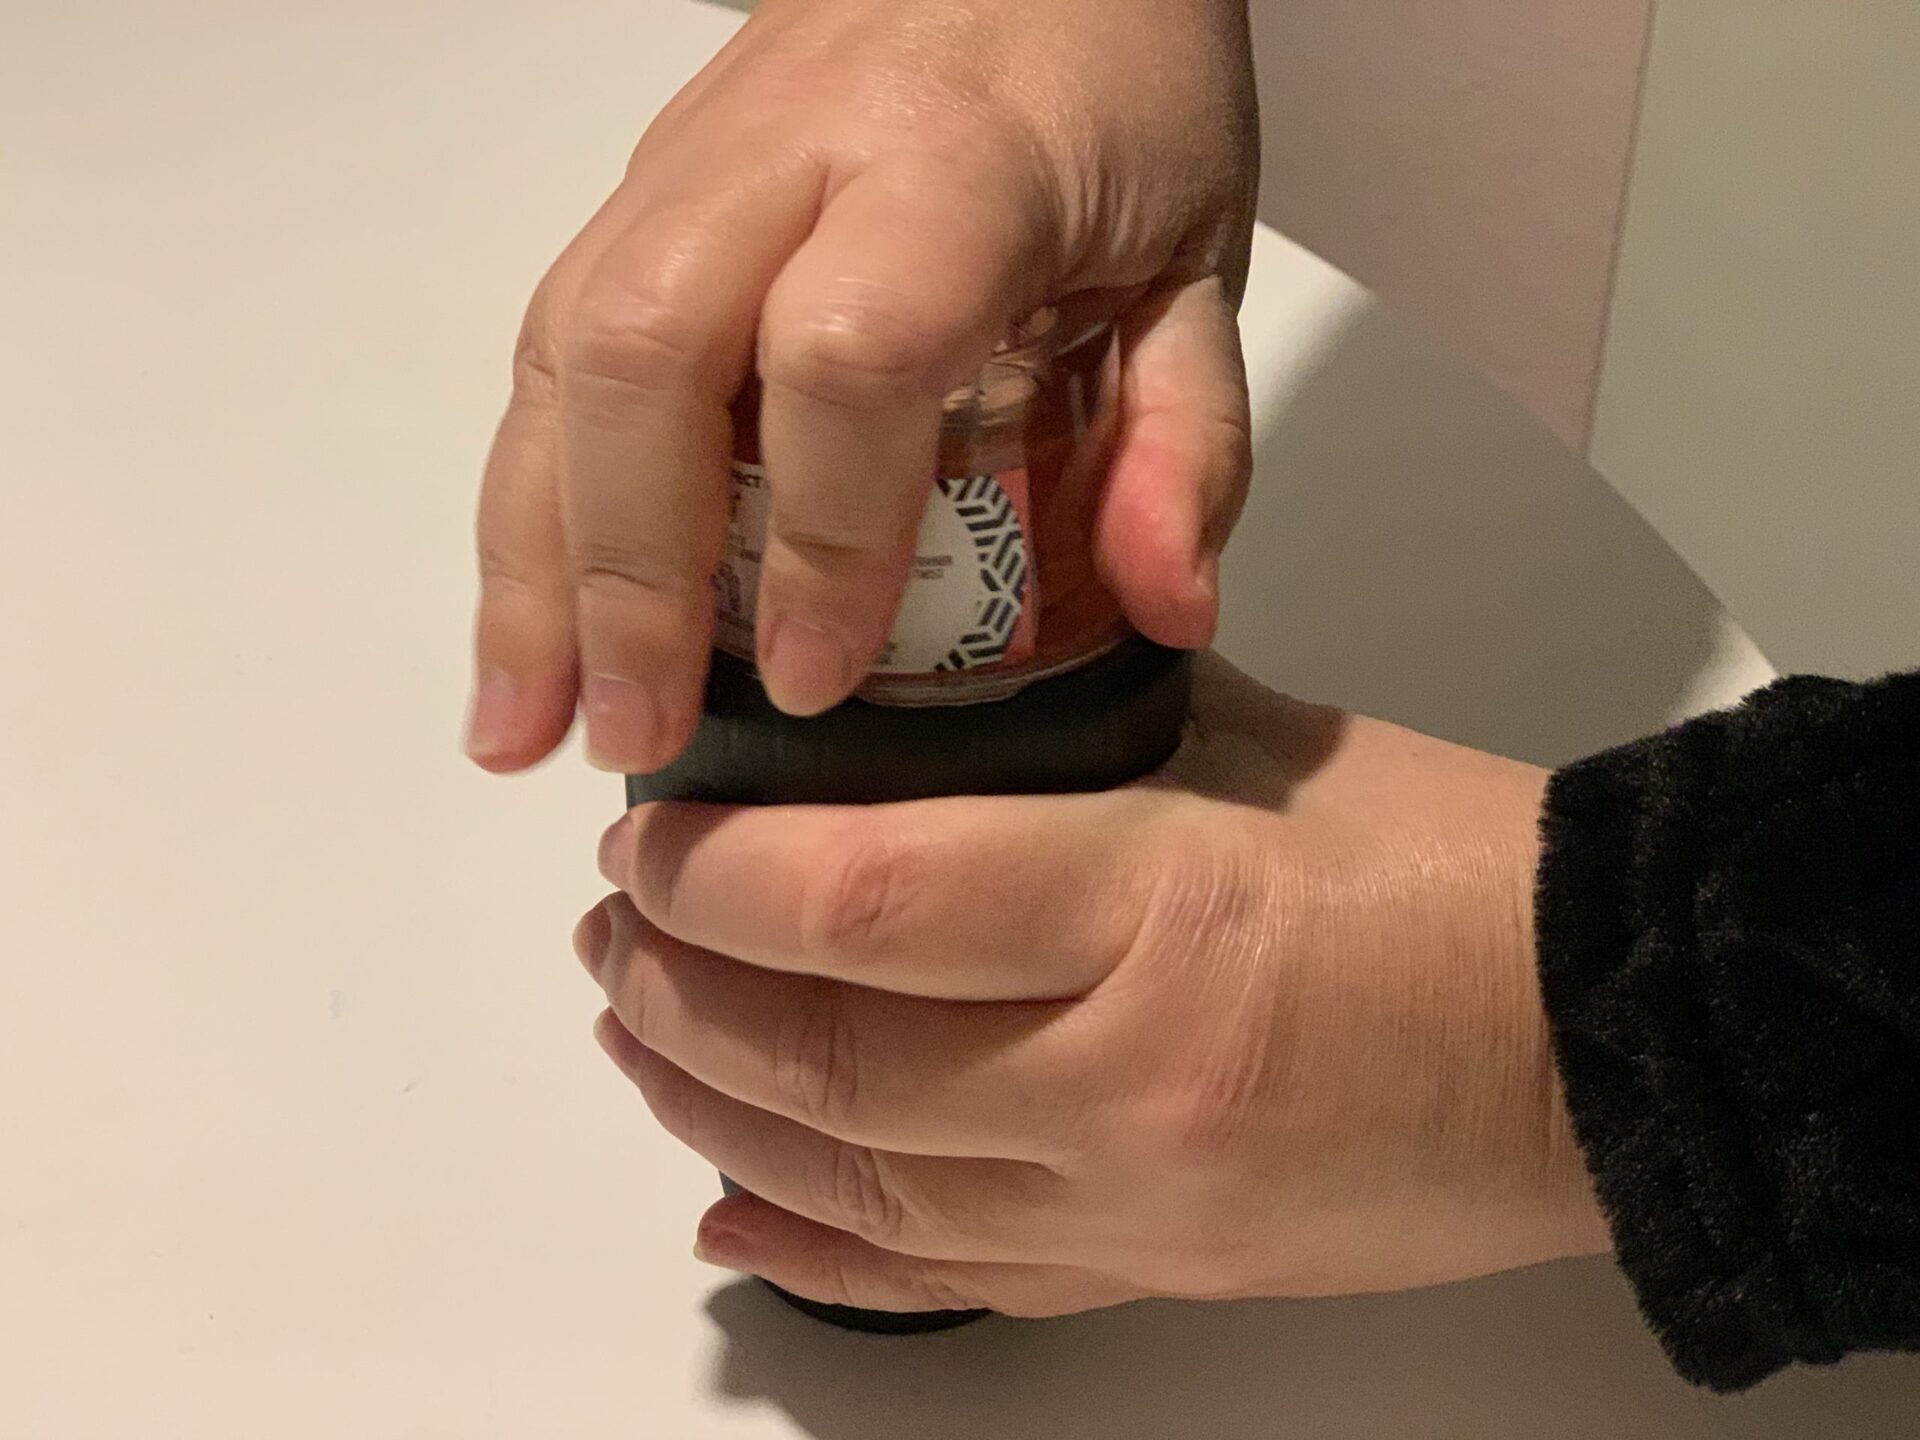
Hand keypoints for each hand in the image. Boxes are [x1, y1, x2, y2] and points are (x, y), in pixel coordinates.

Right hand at [467, 0, 1258, 772]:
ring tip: (527, 725)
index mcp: (950, 164)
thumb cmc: (1116, 76)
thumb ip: (1191, 437)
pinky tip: (531, 617)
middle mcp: (787, 151)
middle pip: (639, 355)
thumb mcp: (1197, 253)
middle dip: (622, 575)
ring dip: (528, 557)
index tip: (814, 674)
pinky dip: (529, 495)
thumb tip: (1166, 611)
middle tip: (636, 738)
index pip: (844, 354)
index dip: (819, 534)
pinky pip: (550, 343)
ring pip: (558, 353)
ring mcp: (690, 162)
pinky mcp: (645, 189)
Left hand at [574, 655, 1610, 1316]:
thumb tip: (917, 724)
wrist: (1603, 1047)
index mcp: (1160, 905)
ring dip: (714, 1107)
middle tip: (618, 928)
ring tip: (643, 1037)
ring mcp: (1132, 1207)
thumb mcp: (1257, 748)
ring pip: (856, 1180)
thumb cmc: (1459, 878)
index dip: (716, 871)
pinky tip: (732, 1215)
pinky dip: (817, 1252)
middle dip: (681, 991)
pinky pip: (945, 1281)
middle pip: (829, 1055)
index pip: (865, 897)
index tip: (651, 833)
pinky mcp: (1152, 1273)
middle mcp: (1126, 1081)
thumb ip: (1070, 732)